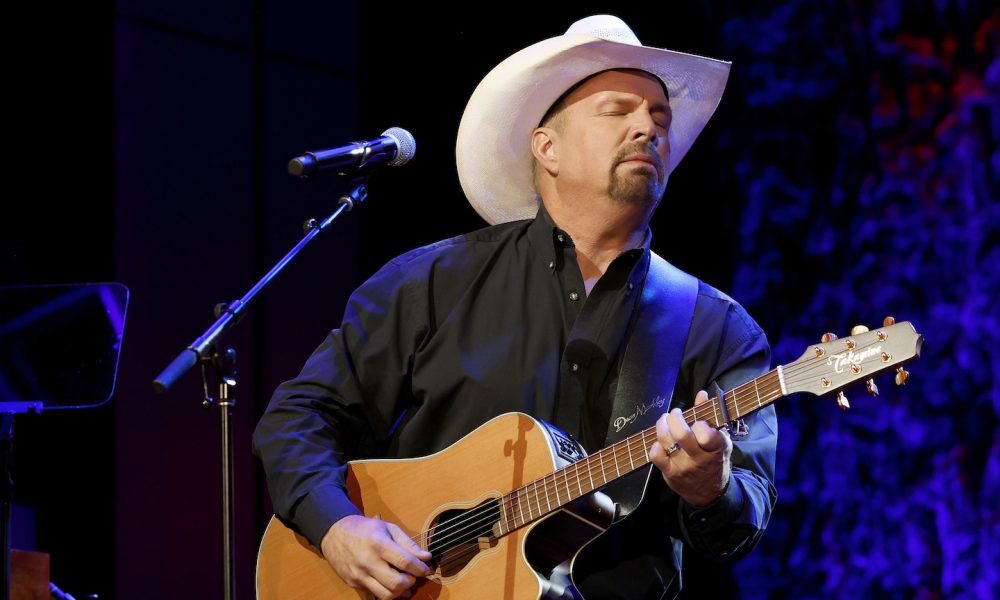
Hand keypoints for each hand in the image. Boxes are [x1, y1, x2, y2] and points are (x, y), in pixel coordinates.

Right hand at [320, 514, 432, 598]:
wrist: (334, 533)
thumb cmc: (364, 528)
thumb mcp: (388, 528)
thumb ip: (408, 543)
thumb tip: (425, 557)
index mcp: (378, 544)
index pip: (405, 562)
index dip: (420, 568)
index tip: (426, 569)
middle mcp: (367, 561)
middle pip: (396, 583)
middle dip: (411, 582)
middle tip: (414, 575)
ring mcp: (359, 575)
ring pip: (386, 594)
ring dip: (401, 592)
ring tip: (405, 583)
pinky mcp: (353, 583)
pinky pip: (375, 594)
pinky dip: (388, 592)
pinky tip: (392, 584)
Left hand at [648, 390, 731, 506]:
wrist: (709, 493)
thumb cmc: (714, 460)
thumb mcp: (719, 440)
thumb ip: (709, 416)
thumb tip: (702, 394)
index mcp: (716, 448)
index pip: (706, 434)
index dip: (699, 423)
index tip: (697, 421)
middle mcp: (699, 458)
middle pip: (681, 434)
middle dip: (674, 417)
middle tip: (675, 414)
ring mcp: (683, 466)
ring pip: (666, 440)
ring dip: (662, 425)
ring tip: (665, 420)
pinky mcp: (670, 472)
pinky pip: (656, 455)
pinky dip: (655, 444)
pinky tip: (660, 441)